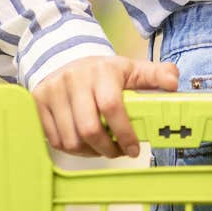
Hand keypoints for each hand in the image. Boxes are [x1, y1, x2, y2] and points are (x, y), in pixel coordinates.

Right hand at [33, 55, 179, 157]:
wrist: (65, 58)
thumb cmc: (103, 71)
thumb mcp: (131, 69)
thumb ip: (155, 75)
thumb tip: (174, 82)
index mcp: (101, 71)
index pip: (112, 107)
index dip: (124, 133)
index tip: (134, 149)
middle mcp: (74, 80)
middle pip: (89, 128)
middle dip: (107, 149)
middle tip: (118, 153)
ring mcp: (53, 92)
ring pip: (71, 139)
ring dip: (89, 152)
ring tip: (102, 148)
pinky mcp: (38, 103)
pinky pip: (55, 140)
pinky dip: (72, 149)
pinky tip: (84, 144)